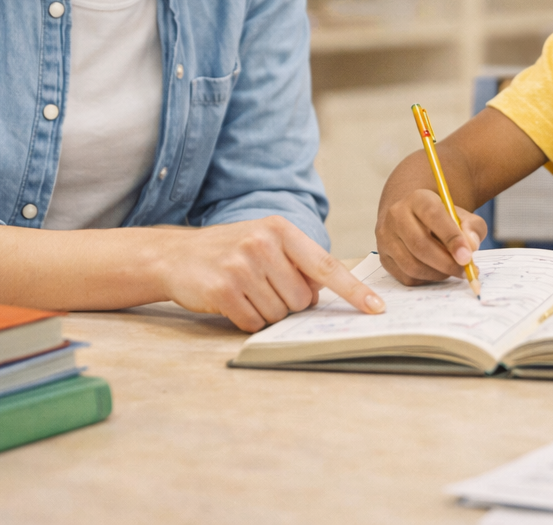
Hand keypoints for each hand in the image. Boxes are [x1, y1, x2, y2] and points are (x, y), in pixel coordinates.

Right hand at [159, 216, 384, 331]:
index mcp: (281, 230)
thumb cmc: (230, 252)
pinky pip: (254, 323)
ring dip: (266, 312)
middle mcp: (263, 244)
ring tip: (246, 291)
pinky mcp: (223, 289)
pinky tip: (232, 302)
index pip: (326, 266)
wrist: (176, 255)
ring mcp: (242, 266)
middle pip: (303, 299)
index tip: (376, 309)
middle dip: (289, 303)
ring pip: (280, 314)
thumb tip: (329, 292)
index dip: (353, 291)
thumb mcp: (266, 243)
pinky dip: (246, 320)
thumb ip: (297, 262)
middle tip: (264, 287)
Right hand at [376, 188, 488, 285]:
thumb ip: (472, 227)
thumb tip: (470, 246)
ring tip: (454, 271)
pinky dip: (427, 279)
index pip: (433, 215)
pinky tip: (438, 272)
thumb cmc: (442, 220)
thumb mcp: (462, 216)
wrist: (414, 219)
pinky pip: (407, 277)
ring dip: (438, 274)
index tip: (468, 257)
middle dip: (447, 263)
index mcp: (418, 199)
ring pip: (412, 265)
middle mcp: (396, 215)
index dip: (451, 237)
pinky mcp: (384, 257)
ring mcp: (386, 237)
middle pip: (420, 244)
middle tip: (466, 271)